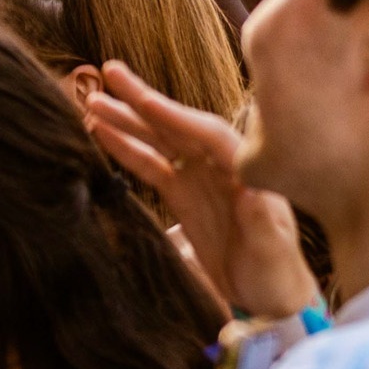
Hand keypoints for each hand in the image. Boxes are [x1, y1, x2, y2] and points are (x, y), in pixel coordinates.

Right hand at [86, 63, 318, 319]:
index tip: (147, 101)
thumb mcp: (272, 251)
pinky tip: (102, 132)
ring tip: (92, 100)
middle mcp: (221, 166)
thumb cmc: (277, 274)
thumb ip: (261, 223)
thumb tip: (252, 192)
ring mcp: (201, 177)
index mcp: (245, 171)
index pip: (208, 135)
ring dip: (128, 119)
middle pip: (179, 125)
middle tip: (110, 72)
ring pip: (160, 140)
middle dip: (145, 99)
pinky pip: (151, 165)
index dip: (177, 117)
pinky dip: (127, 149)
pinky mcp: (184, 195)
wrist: (270, 296)